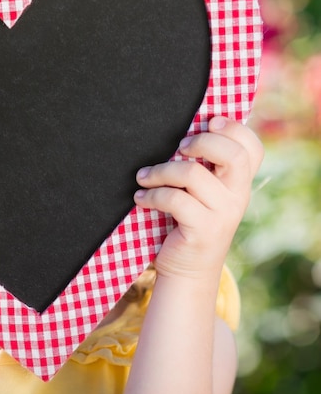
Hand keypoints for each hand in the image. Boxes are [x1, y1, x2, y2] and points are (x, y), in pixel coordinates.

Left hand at [133, 116, 262, 279]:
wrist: (186, 270)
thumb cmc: (186, 221)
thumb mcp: (200, 193)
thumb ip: (201, 166)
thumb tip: (182, 131)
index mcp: (238, 182)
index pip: (252, 148)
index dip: (234, 129)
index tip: (207, 123)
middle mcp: (237, 196)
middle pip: (234, 155)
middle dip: (202, 142)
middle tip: (179, 148)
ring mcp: (223, 214)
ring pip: (192, 174)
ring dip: (160, 171)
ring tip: (143, 178)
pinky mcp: (204, 231)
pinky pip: (174, 200)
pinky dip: (151, 195)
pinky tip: (141, 198)